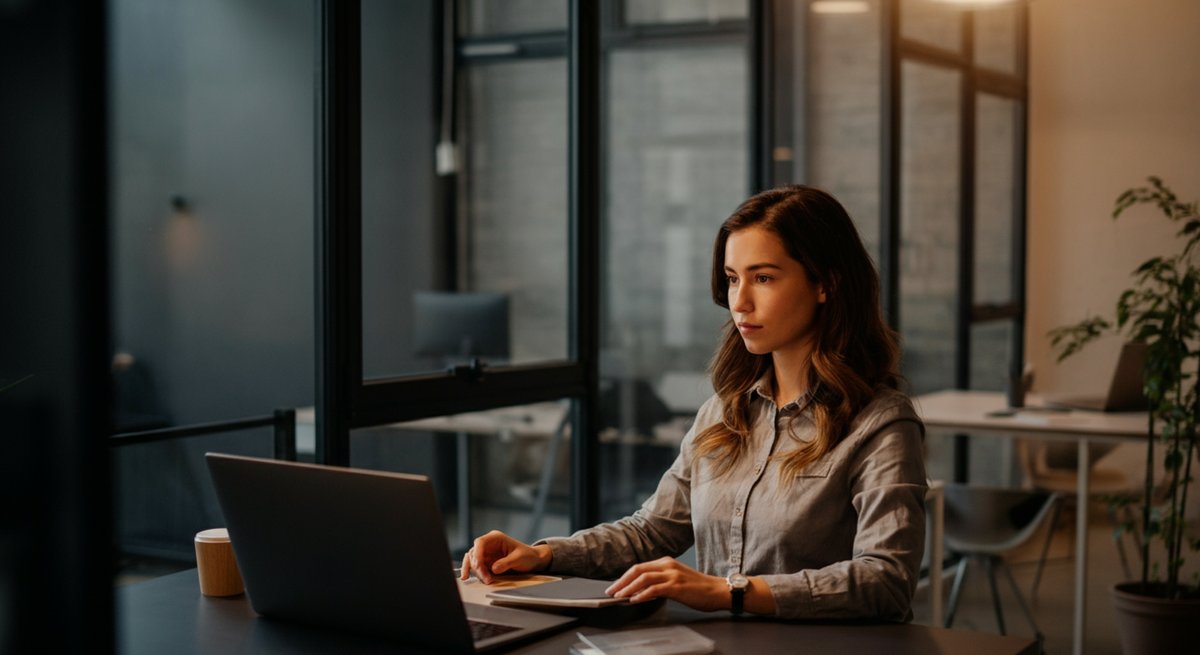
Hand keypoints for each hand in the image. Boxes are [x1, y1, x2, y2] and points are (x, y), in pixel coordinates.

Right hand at [459, 530, 550, 584]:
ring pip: (472, 560)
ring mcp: (486, 554)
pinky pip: (476, 567)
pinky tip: (469, 577)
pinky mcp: (486, 563)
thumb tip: (494, 569)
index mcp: (496, 538)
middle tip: (487, 578)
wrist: (533, 561)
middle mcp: (489, 544)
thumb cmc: (528, 555)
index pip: (480, 542)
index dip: (477, 553)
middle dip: (478, 567)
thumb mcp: (519, 558)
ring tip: (486, 580)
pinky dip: (473, 572)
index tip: (479, 564)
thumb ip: (507, 563)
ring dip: (476, 571)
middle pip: (474, 553)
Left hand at [604, 557, 728, 611]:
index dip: (624, 577)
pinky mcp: (677, 586)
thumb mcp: (675, 579)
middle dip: (621, 581)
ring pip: (643, 578)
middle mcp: (667, 565)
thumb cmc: (698, 588)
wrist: (717, 590)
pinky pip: (655, 589)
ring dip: (628, 588)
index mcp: (666, 562)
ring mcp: (672, 574)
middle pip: (637, 570)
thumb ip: (659, 582)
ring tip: (620, 597)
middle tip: (611, 592)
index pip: (639, 567)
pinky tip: (635, 600)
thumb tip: (639, 591)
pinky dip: (642, 594)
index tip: (615, 586)